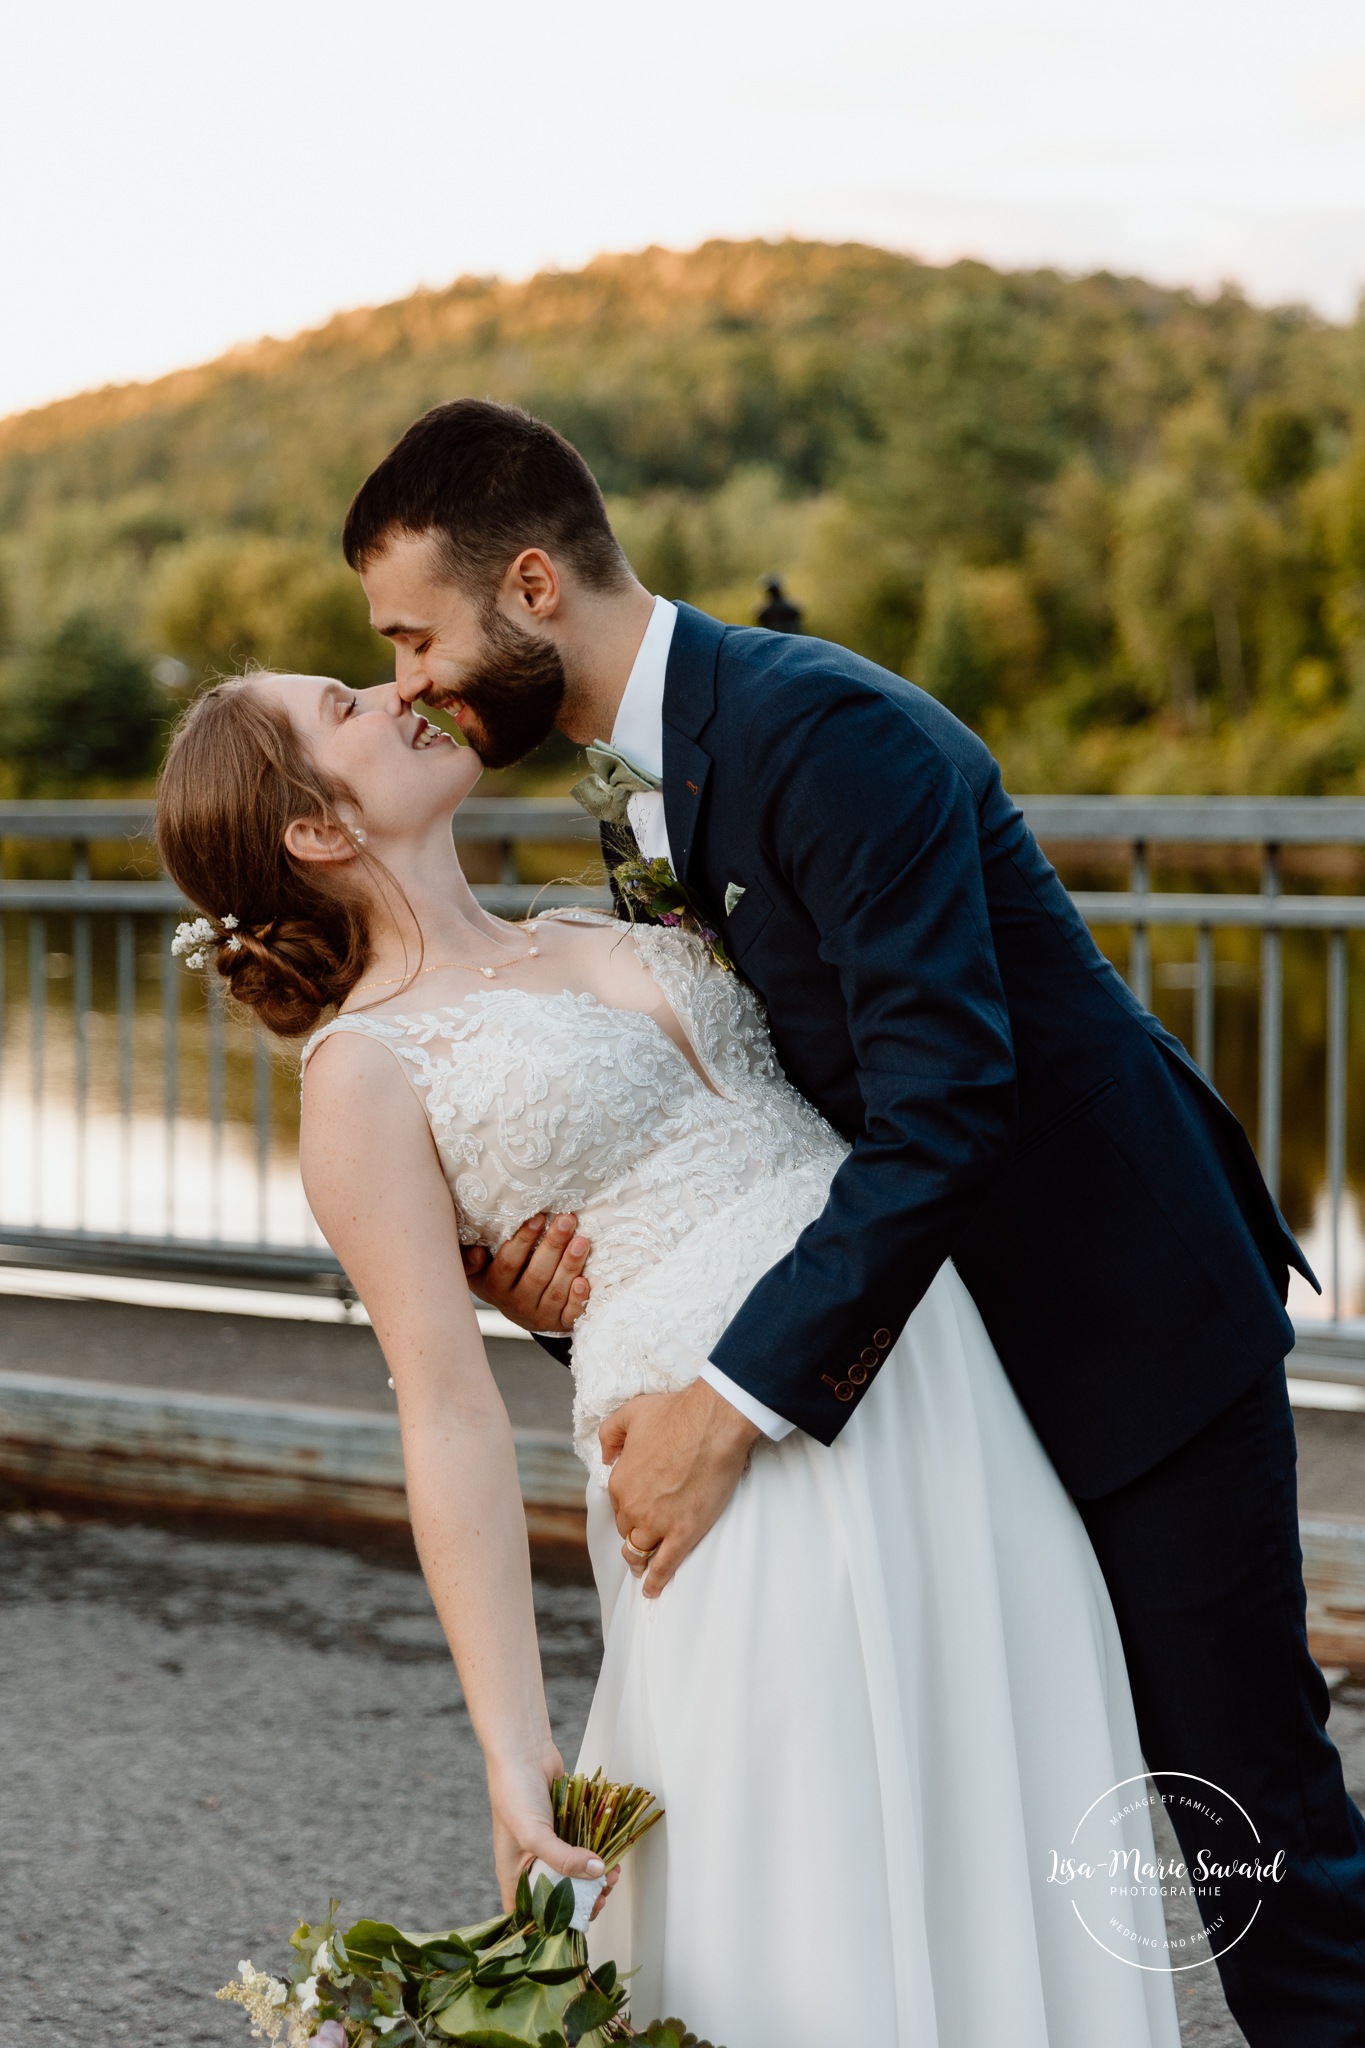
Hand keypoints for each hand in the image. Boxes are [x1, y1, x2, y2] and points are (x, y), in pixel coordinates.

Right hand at [462, 1213, 590, 1333]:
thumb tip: (477, 1254)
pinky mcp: (560, 1323)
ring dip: (570, 1266)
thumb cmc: (496, 1276)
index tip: (538, 1217)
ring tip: (582, 1241)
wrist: (515, 1308)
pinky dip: (578, 1300)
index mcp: (496, 1286)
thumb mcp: (476, 1268)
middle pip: (537, 1275)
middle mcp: (517, 1303)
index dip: (524, 1240)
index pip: (509, 1262)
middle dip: (553, 1245)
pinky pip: (570, 1315)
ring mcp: (540, 1315)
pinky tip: (584, 1281)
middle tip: (567, 1220)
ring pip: (556, 1292)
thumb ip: (469, 1259)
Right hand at [486, 1750, 618, 1916]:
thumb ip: (564, 1858)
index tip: (578, 1922)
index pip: (529, 1913)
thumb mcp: (534, 1834)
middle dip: (583, 1900)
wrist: (523, 1749)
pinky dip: (597, 1854)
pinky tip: (611, 1856)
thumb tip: (598, 1873)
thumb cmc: (514, 1793)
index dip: (552, 1924)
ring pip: (575, 1872)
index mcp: (514, 1874)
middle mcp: (531, 1864)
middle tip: (602, 1897)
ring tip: (612, 1875)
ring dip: (595, 1878)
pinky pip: (582, 1847)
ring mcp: (549, 1845)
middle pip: (559, 1896)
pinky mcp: (565, 1828)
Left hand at [599, 1379, 758, 1598]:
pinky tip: (652, 1589)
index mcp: (619, 1481)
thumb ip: (610, 1433)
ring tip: (641, 1569)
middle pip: (628, 1530)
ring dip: (639, 1561)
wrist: (713, 1423)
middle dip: (635, 1532)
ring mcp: (657, 1524)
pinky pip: (664, 1567)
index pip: (618, 1506)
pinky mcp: (683, 1534)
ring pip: (639, 1552)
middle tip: (644, 1535)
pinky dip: (656, 1581)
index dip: (629, 1507)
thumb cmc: (675, 1413)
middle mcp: (632, 1507)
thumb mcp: (631, 1412)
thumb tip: (605, 1456)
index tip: (639, 1507)